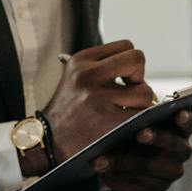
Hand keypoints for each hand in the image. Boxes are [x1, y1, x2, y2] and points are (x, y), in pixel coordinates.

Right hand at [38, 40, 156, 171]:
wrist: (47, 144)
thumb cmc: (66, 113)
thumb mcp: (74, 78)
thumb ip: (102, 68)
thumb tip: (138, 71)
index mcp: (81, 61)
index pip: (126, 46)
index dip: (130, 65)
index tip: (122, 81)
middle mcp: (88, 75)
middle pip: (137, 60)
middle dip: (139, 78)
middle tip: (130, 94)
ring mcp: (98, 98)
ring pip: (145, 92)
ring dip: (141, 106)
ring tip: (125, 114)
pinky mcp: (108, 122)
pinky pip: (142, 116)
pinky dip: (140, 123)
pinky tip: (127, 127)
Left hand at [94, 109, 191, 190]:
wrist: (125, 151)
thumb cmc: (136, 126)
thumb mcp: (137, 115)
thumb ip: (139, 111)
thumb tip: (132, 106)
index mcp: (182, 128)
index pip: (190, 122)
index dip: (185, 119)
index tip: (178, 114)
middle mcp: (182, 150)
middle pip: (174, 145)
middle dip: (157, 138)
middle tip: (140, 133)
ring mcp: (172, 171)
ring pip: (152, 166)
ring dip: (127, 161)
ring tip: (103, 158)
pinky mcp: (157, 186)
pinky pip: (139, 181)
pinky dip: (119, 173)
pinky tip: (102, 167)